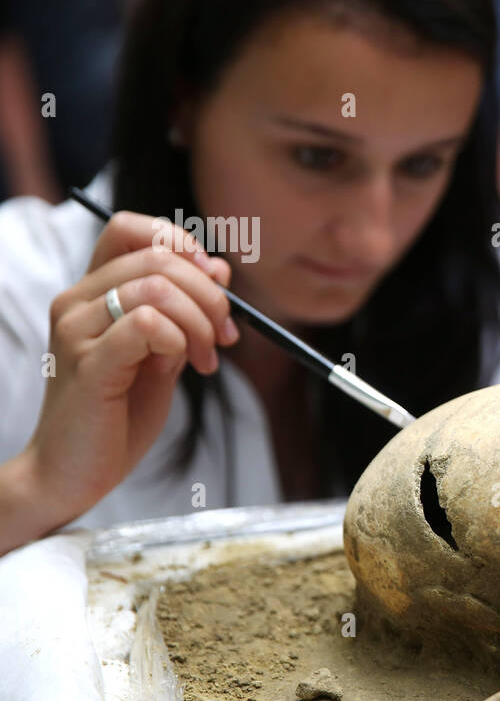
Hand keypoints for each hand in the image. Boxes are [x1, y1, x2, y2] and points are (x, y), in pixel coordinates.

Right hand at [6, 212, 240, 547]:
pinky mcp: (88, 364)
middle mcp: (76, 302)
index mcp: (91, 292)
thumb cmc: (118, 414)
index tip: (214, 282)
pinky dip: (180, 341)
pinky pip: (147, 325)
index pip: (130, 228)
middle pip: (157, 258)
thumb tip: (220, 269)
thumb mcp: (164, 354)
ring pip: (156, 288)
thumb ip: (186, 312)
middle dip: (209, 294)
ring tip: (206, 359)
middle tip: (223, 336)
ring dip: (200, 322)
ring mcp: (76, 331)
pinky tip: (182, 366)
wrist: (75, 471)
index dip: (180, 243)